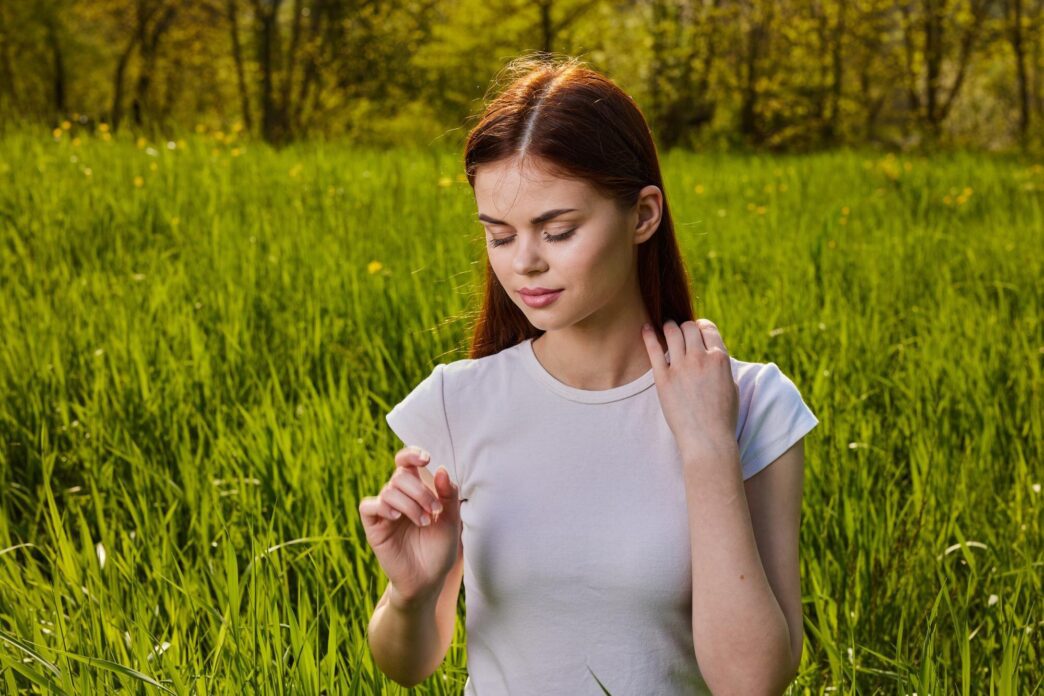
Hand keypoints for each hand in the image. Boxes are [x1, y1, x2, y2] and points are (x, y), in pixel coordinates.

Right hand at [358, 446, 461, 607]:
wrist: (428, 580)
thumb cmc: (439, 550)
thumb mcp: (451, 521)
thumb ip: (448, 495)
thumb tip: (440, 469)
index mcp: (416, 491)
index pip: (406, 462)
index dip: (411, 454)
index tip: (426, 459)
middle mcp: (399, 497)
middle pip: (400, 475)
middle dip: (421, 490)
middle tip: (435, 511)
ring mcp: (385, 512)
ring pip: (389, 490)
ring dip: (410, 503)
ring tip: (424, 522)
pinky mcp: (374, 527)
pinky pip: (369, 506)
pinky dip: (383, 506)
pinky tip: (397, 516)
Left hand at [640, 318, 738, 456]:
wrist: (707, 439)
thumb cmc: (722, 417)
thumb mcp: (731, 385)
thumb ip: (721, 366)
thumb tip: (712, 355)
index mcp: (720, 358)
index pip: (708, 328)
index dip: (701, 326)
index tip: (696, 330)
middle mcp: (700, 358)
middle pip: (689, 327)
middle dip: (685, 327)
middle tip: (680, 332)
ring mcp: (681, 368)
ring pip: (672, 332)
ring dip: (669, 327)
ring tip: (666, 328)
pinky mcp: (663, 378)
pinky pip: (654, 350)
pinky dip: (649, 336)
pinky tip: (646, 329)